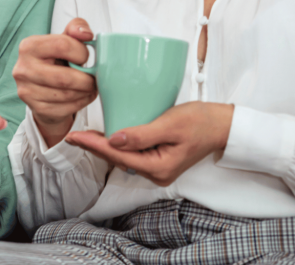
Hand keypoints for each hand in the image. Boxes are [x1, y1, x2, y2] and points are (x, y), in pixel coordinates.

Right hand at [12, 18, 98, 144]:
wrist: (43, 88)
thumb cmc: (56, 61)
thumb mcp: (64, 40)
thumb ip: (76, 28)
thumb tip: (85, 33)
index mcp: (29, 46)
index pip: (62, 45)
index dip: (82, 52)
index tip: (86, 56)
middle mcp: (23, 68)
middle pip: (65, 77)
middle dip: (87, 79)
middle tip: (94, 78)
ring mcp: (27, 91)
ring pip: (67, 94)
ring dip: (86, 92)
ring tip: (89, 86)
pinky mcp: (36, 108)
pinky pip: (66, 108)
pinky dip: (81, 102)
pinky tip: (82, 96)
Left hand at [64, 101, 234, 185]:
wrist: (223, 125)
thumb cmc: (201, 122)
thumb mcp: (170, 125)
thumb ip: (142, 134)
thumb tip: (114, 140)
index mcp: (158, 167)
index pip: (117, 155)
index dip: (93, 145)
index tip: (74, 137)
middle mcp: (156, 173)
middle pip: (117, 158)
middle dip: (94, 147)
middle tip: (72, 135)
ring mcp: (157, 168)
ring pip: (123, 157)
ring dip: (103, 146)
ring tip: (83, 135)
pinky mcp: (158, 159)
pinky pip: (132, 154)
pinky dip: (117, 145)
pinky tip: (106, 136)